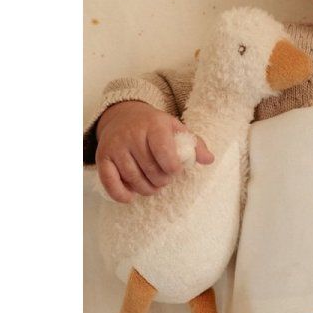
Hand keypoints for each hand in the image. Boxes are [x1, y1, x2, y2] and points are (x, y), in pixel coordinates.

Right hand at [95, 100, 213, 202]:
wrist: (123, 115)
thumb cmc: (154, 126)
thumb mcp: (175, 128)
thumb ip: (194, 144)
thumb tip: (209, 160)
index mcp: (154, 125)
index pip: (165, 153)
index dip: (173, 168)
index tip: (175, 170)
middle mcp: (132, 135)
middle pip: (151, 170)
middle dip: (162, 181)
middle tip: (164, 178)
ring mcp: (116, 146)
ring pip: (133, 178)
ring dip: (147, 189)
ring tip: (153, 186)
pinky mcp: (103, 157)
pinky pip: (110, 182)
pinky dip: (121, 194)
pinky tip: (131, 196)